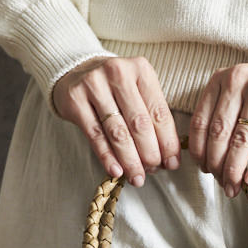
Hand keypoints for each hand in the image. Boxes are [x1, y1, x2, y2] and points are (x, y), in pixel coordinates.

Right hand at [51, 55, 182, 186]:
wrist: (76, 71)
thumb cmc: (114, 87)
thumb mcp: (137, 90)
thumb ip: (152, 116)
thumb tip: (167, 157)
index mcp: (140, 70)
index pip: (159, 112)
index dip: (168, 142)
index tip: (172, 163)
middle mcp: (118, 73)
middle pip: (139, 123)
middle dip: (149, 153)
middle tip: (153, 171)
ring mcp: (94, 85)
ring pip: (117, 132)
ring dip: (130, 160)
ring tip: (137, 177)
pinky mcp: (75, 100)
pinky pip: (95, 135)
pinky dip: (107, 157)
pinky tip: (117, 171)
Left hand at [187, 62, 247, 197]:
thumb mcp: (237, 95)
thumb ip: (221, 117)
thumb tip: (208, 160)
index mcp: (219, 80)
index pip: (200, 121)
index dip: (199, 151)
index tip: (204, 169)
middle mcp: (236, 82)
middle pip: (219, 133)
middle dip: (217, 164)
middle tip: (221, 184)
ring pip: (240, 139)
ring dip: (234, 169)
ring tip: (233, 188)